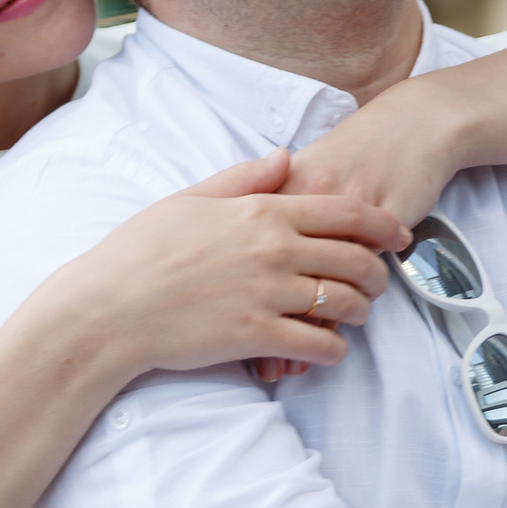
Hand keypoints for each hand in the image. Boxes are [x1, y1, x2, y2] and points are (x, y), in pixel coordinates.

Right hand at [36, 151, 406, 383]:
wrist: (106, 308)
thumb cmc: (139, 252)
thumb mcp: (189, 199)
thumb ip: (243, 179)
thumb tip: (285, 157)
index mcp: (261, 212)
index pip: (345, 213)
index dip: (383, 225)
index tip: (400, 235)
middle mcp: (273, 250)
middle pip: (355, 259)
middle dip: (377, 274)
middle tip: (376, 284)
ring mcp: (267, 295)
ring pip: (345, 304)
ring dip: (358, 313)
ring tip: (351, 318)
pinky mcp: (257, 336)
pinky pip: (320, 345)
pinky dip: (332, 350)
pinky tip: (324, 349)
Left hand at [249, 87, 462, 383]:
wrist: (411, 127)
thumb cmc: (352, 154)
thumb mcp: (300, 172)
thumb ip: (263, 199)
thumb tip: (232, 247)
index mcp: (280, 187)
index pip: (241, 246)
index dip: (225, 289)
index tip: (209, 323)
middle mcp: (306, 201)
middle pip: (270, 274)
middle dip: (254, 322)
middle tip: (244, 357)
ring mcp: (343, 216)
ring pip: (313, 289)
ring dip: (298, 334)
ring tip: (287, 362)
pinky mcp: (379, 228)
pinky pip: (355, 284)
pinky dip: (337, 323)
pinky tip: (327, 344)